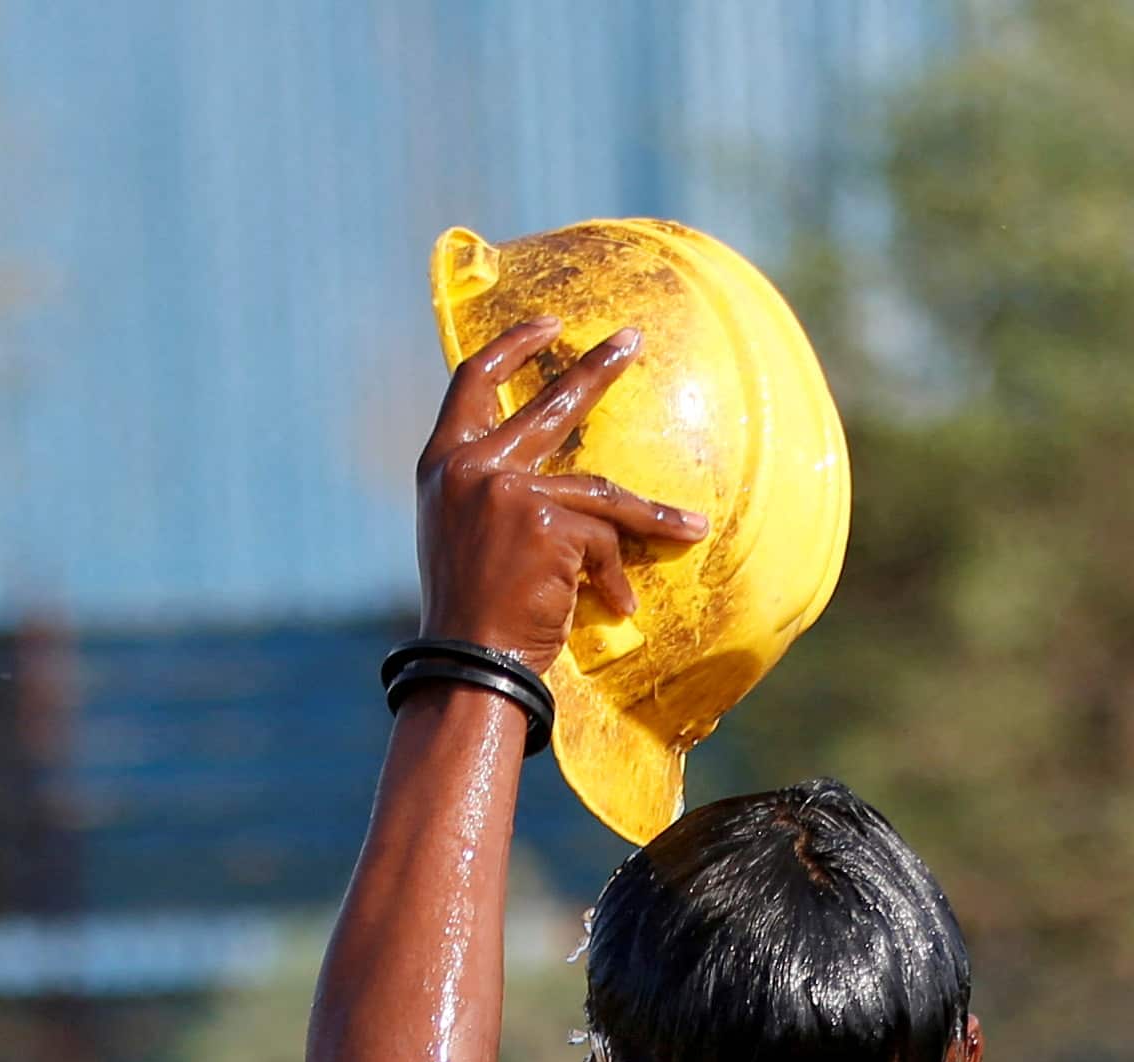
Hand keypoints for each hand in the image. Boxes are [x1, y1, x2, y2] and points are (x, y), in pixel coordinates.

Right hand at [412, 321, 707, 668]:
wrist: (468, 665)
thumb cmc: (471, 612)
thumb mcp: (462, 535)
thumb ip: (492, 493)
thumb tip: (545, 479)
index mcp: (442, 464)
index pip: (473, 383)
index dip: (511, 346)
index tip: (549, 324)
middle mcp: (471, 466)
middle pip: (548, 404)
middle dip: (596, 369)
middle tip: (632, 339)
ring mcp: (510, 489)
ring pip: (599, 491)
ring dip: (650, 514)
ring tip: (691, 526)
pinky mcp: (549, 522)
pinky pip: (604, 540)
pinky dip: (614, 578)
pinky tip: (620, 607)